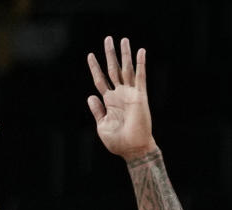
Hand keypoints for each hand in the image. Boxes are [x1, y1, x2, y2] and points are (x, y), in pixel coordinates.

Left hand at [86, 37, 154, 159]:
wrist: (132, 149)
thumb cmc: (117, 142)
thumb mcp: (102, 126)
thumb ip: (97, 111)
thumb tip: (90, 96)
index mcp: (109, 102)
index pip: (100, 80)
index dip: (95, 67)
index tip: (90, 55)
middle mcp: (119, 94)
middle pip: (113, 69)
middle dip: (110, 54)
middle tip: (108, 39)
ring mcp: (130, 94)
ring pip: (126, 69)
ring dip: (125, 54)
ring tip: (123, 39)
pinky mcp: (140, 96)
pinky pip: (140, 77)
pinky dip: (141, 64)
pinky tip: (140, 51)